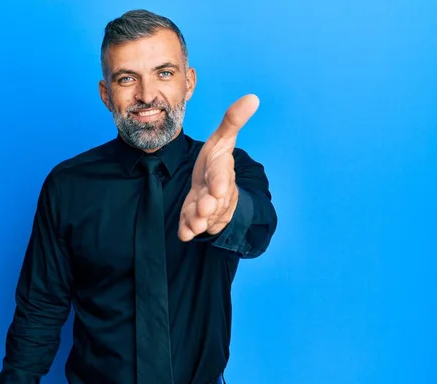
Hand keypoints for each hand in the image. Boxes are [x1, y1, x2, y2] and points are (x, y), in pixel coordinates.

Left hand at [178, 94, 259, 241]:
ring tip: (194, 223)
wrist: (213, 190)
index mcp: (222, 172)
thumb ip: (232, 121)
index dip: (220, 181)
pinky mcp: (195, 219)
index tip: (217, 186)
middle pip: (214, 200)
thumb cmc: (216, 164)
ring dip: (198, 219)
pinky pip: (191, 226)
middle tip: (204, 207)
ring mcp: (207, 208)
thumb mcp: (222, 141)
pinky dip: (188, 230)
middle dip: (209, 204)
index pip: (222, 176)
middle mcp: (217, 193)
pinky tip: (183, 234)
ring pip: (204, 216)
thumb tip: (253, 97)